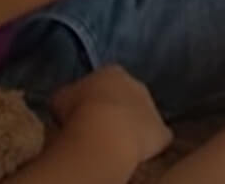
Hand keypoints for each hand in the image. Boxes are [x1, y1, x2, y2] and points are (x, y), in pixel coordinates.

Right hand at [50, 66, 170, 165]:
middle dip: (118, 108)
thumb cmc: (79, 111)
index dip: (96, 95)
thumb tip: (69, 102)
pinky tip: (135, 152)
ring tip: (116, 142)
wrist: (105, 133)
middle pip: (128, 95)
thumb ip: (69, 96)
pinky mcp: (163, 132)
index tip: (87, 108)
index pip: (107, 79)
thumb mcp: (61, 98)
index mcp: (113, 72)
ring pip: (144, 116)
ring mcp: (153, 108)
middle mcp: (137, 84)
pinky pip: (157, 138)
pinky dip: (149, 145)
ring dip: (134, 126)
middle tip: (101, 126)